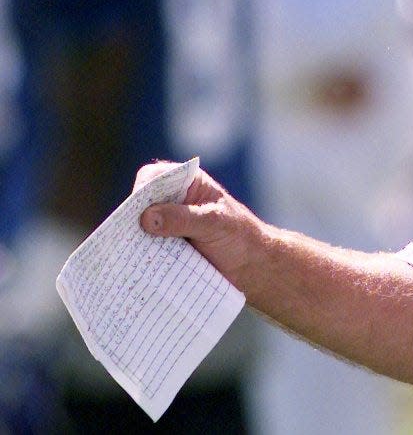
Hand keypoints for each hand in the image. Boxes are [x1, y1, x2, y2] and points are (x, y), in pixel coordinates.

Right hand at [138, 163, 262, 291]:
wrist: (252, 268)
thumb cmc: (240, 237)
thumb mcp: (214, 223)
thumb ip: (183, 218)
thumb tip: (146, 217)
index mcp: (189, 183)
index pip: (156, 176)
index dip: (143, 189)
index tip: (138, 212)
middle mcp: (175, 201)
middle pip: (141, 203)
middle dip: (132, 219)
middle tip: (127, 239)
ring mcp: (168, 226)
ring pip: (140, 229)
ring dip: (134, 242)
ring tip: (130, 258)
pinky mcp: (166, 249)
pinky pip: (145, 250)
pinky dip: (140, 258)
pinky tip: (135, 270)